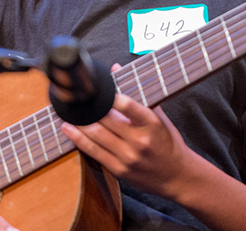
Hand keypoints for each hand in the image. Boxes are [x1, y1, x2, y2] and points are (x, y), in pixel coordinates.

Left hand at [61, 92, 194, 198]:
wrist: (178, 177)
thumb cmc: (167, 143)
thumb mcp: (159, 117)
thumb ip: (138, 94)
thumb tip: (116, 67)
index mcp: (152, 124)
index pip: (128, 105)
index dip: (110, 96)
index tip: (96, 87)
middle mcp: (140, 140)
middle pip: (106, 120)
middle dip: (88, 108)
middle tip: (75, 97)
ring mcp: (128, 157)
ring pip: (96, 136)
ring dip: (78, 123)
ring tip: (68, 112)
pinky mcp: (119, 170)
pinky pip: (94, 152)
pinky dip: (79, 139)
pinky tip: (69, 130)